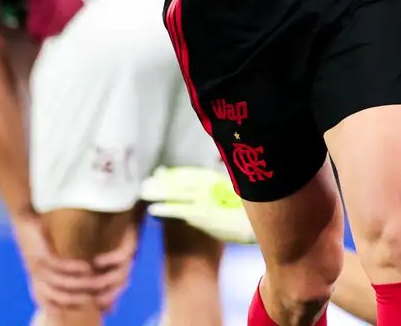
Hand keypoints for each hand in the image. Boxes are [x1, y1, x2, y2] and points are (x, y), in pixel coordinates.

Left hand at [12, 209, 132, 312]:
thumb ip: (64, 269)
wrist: (24, 216)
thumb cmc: (41, 235)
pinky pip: (58, 266)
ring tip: (94, 281)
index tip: (86, 305)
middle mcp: (36, 277)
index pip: (51, 304)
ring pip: (60, 283)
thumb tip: (88, 277)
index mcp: (38, 281)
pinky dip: (73, 268)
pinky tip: (86, 266)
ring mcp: (37, 266)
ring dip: (78, 285)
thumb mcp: (50, 256)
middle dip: (78, 300)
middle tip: (96, 296)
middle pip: (58, 297)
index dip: (68, 307)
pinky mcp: (40, 253)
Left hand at [141, 166, 256, 243]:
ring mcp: (203, 199)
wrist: (256, 226)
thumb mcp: (236, 195)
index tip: (161, 172)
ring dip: (157, 192)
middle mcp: (207, 185)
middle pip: (178, 181)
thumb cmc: (248, 213)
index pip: (189, 174)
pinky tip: (153, 210)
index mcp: (215, 179)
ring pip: (174, 192)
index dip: (173, 173)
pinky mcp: (200, 214)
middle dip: (161, 181)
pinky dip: (163, 209)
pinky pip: (177, 209)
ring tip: (144, 192)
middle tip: (147, 182)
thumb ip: (221, 190)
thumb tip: (213, 190)